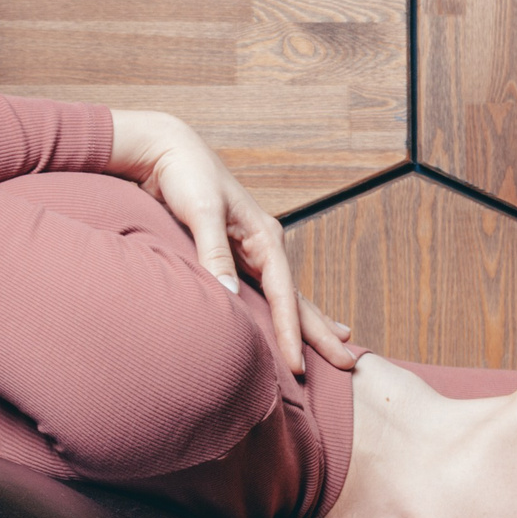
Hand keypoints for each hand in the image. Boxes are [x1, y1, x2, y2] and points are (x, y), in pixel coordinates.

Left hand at [106, 108, 362, 376]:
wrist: (169, 151)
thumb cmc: (186, 176)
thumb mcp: (201, 211)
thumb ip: (214, 252)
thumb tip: (230, 295)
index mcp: (265, 237)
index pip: (284, 296)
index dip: (291, 333)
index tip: (297, 366)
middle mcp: (266, 246)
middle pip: (299, 299)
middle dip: (322, 333)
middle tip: (348, 364)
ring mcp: (254, 250)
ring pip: (288, 295)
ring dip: (310, 322)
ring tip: (336, 342)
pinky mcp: (237, 253)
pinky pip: (267, 289)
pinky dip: (282, 308)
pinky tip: (291, 318)